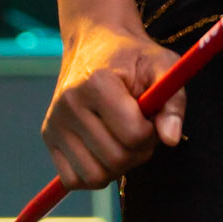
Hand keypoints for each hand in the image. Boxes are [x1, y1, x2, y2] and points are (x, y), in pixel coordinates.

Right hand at [43, 21, 182, 189]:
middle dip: (139, 151)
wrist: (96, 42)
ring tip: (124, 138)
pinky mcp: (48, 136)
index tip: (151, 115)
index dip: (152, 132)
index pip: (134, 134)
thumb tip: (171, 139)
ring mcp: (55, 122)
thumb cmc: (134, 56)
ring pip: (95, 177)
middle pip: (116, 159)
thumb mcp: (163, 65)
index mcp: (96, 82)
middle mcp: (69, 103)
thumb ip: (173, 101)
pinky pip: (73, 180)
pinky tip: (105, 150)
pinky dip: (95, 174)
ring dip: (119, 166)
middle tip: (141, 128)